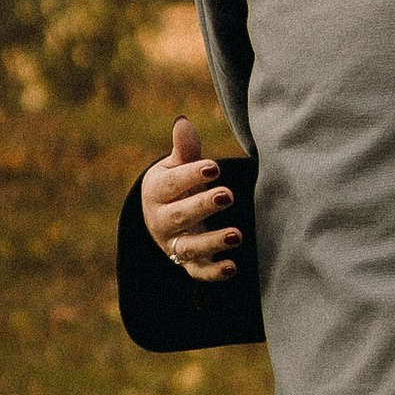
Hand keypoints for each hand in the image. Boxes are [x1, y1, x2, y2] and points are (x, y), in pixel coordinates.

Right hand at [142, 117, 241, 280]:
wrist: (164, 215)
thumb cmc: (177, 184)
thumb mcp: (177, 165)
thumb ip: (184, 148)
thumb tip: (183, 122)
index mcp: (156, 192)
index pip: (171, 184)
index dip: (191, 175)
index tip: (214, 167)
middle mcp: (161, 221)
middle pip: (180, 215)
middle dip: (203, 206)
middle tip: (227, 195)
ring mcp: (174, 244)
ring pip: (190, 247)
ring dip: (213, 242)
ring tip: (237, 234)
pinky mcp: (188, 263)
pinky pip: (199, 272)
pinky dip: (214, 273)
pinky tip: (233, 267)